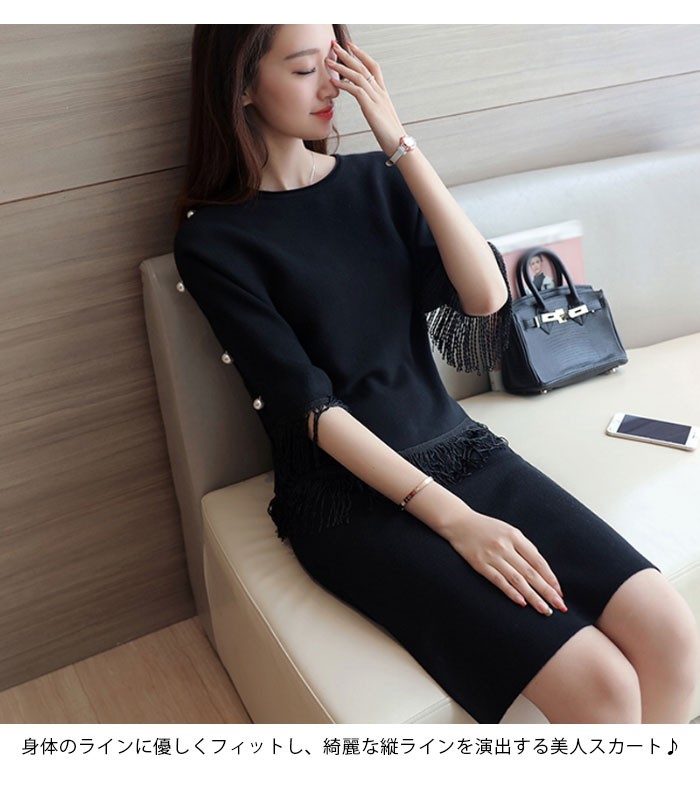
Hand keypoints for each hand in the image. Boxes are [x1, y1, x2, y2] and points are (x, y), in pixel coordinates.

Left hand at [328, 40, 405, 157]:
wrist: (399, 144)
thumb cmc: (390, 134)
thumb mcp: (381, 116)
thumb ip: (373, 107)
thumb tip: (367, 105)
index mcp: (383, 93)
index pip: (373, 67)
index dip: (362, 55)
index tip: (350, 46)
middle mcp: (380, 92)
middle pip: (363, 67)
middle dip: (348, 54)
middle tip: (334, 44)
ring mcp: (377, 99)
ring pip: (358, 76)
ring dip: (342, 67)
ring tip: (328, 60)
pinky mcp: (371, 108)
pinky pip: (356, 91)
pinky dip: (344, 85)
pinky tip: (333, 82)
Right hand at [447, 512, 566, 615]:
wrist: (459, 522)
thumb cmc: (486, 528)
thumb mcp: (508, 531)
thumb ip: (523, 547)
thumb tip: (541, 570)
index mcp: (515, 536)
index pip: (538, 561)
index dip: (550, 578)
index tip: (560, 593)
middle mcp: (505, 546)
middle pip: (531, 573)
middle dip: (547, 591)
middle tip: (560, 607)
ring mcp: (492, 556)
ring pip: (517, 580)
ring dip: (533, 597)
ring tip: (544, 610)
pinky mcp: (480, 564)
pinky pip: (498, 580)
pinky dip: (511, 592)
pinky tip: (521, 602)